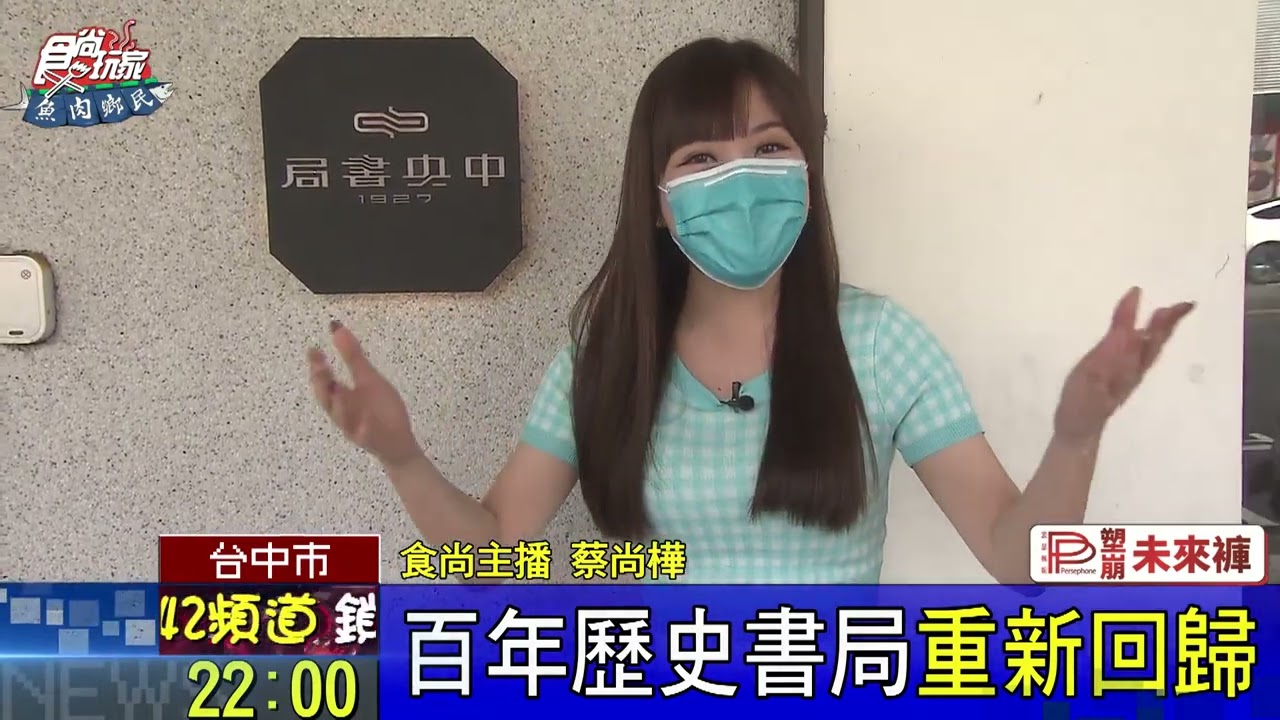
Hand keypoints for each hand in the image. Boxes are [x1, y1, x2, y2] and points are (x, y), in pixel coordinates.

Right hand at [308, 321, 420, 466]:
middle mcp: (344, 412)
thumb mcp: (370, 380)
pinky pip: (365, 435)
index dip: (317, 366)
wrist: (397, 442)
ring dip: (339, 406)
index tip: (313, 349)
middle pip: (326, 399)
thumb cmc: (381, 409)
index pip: (324, 380)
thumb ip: (353, 356)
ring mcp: (356, 427)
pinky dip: (364, 429)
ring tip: (339, 392)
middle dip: (322, 384)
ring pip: (342, 418)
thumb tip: (337, 328)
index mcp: (343, 396)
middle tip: (321, 367)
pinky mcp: (371, 440)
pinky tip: (366, 421)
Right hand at [1053, 287, 1194, 442]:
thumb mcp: (1093, 372)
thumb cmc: (1082, 403)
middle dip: (1166, 322)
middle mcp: (1133, 367)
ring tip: (1166, 314)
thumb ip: (1112, 349)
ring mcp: (1130, 375)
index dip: (1133, 312)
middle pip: (1153, 341)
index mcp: (1126, 362)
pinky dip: (1150, 341)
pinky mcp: (1123, 380)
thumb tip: (1133, 326)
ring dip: (1161, 330)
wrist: (1080, 430)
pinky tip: (1144, 338)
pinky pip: (1143, 355)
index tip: (1136, 290)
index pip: (1133, 332)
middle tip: (1182, 304)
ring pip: (1151, 348)